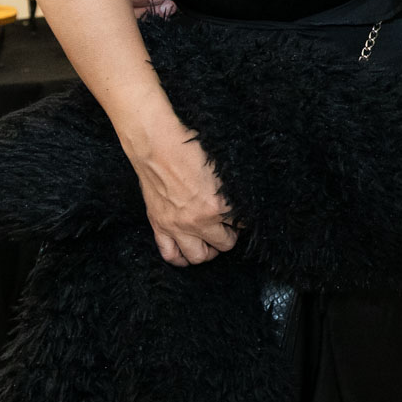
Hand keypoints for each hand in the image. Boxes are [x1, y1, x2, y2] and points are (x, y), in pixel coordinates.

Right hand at [130, 127, 236, 265]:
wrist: (156, 144)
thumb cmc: (189, 148)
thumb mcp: (221, 167)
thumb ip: (232, 189)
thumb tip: (242, 199)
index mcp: (218, 205)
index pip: (243, 224)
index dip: (245, 219)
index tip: (243, 216)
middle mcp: (198, 221)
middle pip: (224, 245)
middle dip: (231, 237)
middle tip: (229, 227)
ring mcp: (176, 227)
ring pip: (198, 257)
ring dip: (209, 250)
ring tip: (211, 240)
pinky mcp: (159, 226)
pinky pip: (170, 255)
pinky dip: (181, 257)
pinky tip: (188, 249)